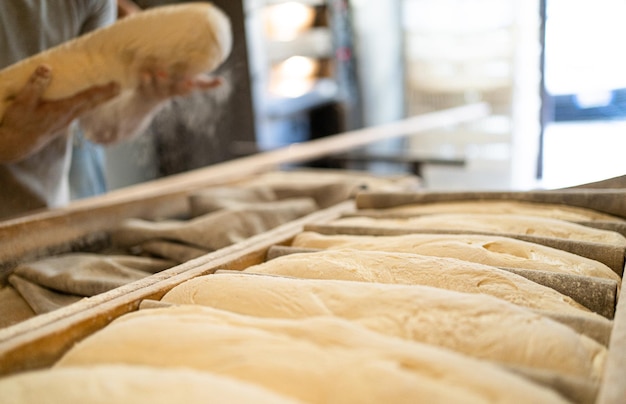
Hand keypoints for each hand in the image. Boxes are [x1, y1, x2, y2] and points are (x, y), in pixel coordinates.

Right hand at [0, 65, 119, 162]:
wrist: (14, 146)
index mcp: (63, 111)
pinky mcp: (60, 124)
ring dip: (98, 100)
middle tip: (120, 87)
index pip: (88, 99)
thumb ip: (36, 86)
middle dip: (106, 95)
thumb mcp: (23, 103)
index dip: (103, 92)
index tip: (117, 86)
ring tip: (108, 92)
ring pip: (86, 108)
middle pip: (92, 104)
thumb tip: (47, 68)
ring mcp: (65, 122)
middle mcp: (68, 117)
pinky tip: (87, 101)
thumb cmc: (18, 124)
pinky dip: (86, 104)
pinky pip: (78, 111)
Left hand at [136, 65, 222, 104]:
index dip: (196, 87)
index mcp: (180, 91)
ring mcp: (155, 90)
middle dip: (181, 86)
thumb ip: (204, 84)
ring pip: (158, 87)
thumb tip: (223, 82)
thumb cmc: (170, 89)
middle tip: (188, 80)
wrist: (143, 103)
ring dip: (160, 81)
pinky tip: (143, 72)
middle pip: (176, 90)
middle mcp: (169, 92)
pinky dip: (142, 79)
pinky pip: (141, 84)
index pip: (189, 90)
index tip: (201, 82)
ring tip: (161, 72)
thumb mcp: (186, 86)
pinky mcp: (141, 88)